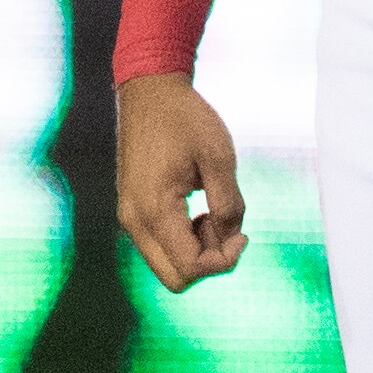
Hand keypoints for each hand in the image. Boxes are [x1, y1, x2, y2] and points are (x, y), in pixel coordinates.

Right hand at [116, 73, 249, 290]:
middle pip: (175, 278)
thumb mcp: (219, 158)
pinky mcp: (134, 210)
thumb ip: (229, 204)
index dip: (225, 260)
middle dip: (210, 262)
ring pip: (168, 265)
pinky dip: (186, 239)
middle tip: (229, 225)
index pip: (190, 268)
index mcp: (154, 210)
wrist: (150, 94)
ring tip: (214, 211)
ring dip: (198, 250)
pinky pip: (161, 245)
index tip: (243, 232)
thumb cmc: (185, 120)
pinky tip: (200, 210)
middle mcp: (135, 221)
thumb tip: (232, 237)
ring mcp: (130, 217)